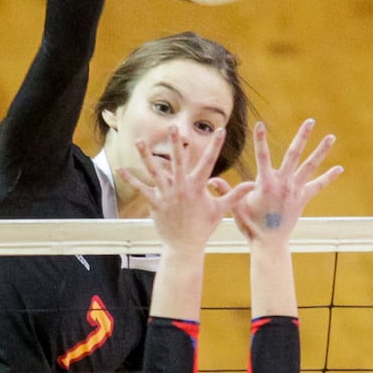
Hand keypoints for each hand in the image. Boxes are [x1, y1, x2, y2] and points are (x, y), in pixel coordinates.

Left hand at [118, 127, 250, 254]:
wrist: (185, 246)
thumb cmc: (203, 227)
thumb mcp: (220, 210)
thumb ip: (234, 194)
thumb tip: (252, 185)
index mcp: (198, 187)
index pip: (209, 162)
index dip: (215, 146)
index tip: (220, 130)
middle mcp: (181, 188)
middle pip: (178, 161)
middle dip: (176, 143)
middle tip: (173, 126)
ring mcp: (167, 195)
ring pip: (155, 171)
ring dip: (146, 156)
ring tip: (140, 141)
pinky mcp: (155, 203)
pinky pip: (141, 189)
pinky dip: (131, 180)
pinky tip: (120, 169)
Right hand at [231, 119, 342, 245]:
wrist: (269, 242)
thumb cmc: (250, 225)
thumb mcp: (235, 207)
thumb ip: (225, 191)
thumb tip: (210, 180)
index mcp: (265, 184)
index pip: (262, 156)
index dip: (260, 140)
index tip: (260, 124)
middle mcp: (283, 184)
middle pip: (294, 155)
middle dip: (302, 137)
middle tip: (310, 121)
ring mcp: (295, 190)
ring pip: (310, 166)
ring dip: (321, 151)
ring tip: (331, 137)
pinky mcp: (302, 199)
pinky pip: (318, 186)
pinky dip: (328, 177)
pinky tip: (339, 168)